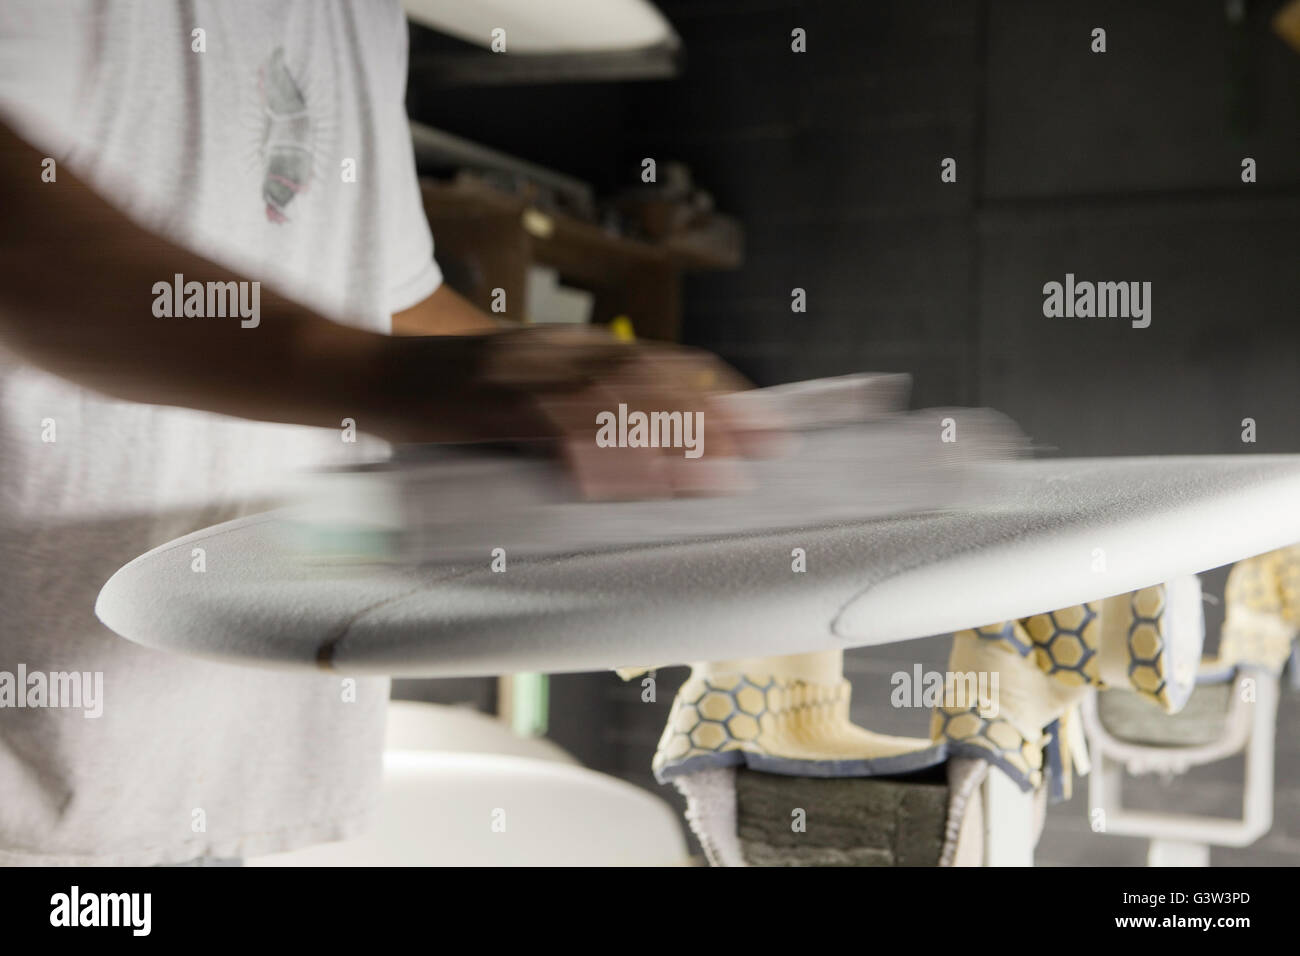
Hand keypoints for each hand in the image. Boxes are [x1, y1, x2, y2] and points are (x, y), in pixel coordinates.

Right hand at [373, 326, 783, 499]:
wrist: (360, 371)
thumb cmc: (439, 393)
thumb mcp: (515, 389)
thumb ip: (569, 410)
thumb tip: (628, 453)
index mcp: (565, 347)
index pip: (657, 362)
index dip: (716, 391)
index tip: (762, 419)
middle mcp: (554, 353)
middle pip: (652, 380)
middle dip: (716, 417)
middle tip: (768, 448)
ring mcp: (523, 374)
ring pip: (616, 402)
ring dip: (676, 438)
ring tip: (725, 471)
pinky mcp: (490, 404)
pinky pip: (559, 431)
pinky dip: (603, 455)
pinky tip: (640, 478)